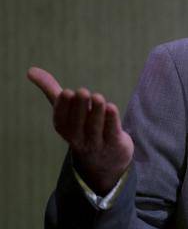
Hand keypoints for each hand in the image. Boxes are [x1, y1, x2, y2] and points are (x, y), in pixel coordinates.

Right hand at [28, 67, 133, 194]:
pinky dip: (111, 120)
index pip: (61, 121)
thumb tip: (30, 70)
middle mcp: (79, 138)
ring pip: (95, 128)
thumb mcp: (67, 109)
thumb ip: (51, 90)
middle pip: (77, 125)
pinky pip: (112, 132)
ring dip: (95, 112)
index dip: (63, 108)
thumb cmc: (83, 126)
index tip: (66, 92)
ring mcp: (97, 143)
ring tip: (97, 97)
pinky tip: (111, 107)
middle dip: (79, 108)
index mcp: (65, 129)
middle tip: (82, 91)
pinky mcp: (115, 143)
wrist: (107, 158)